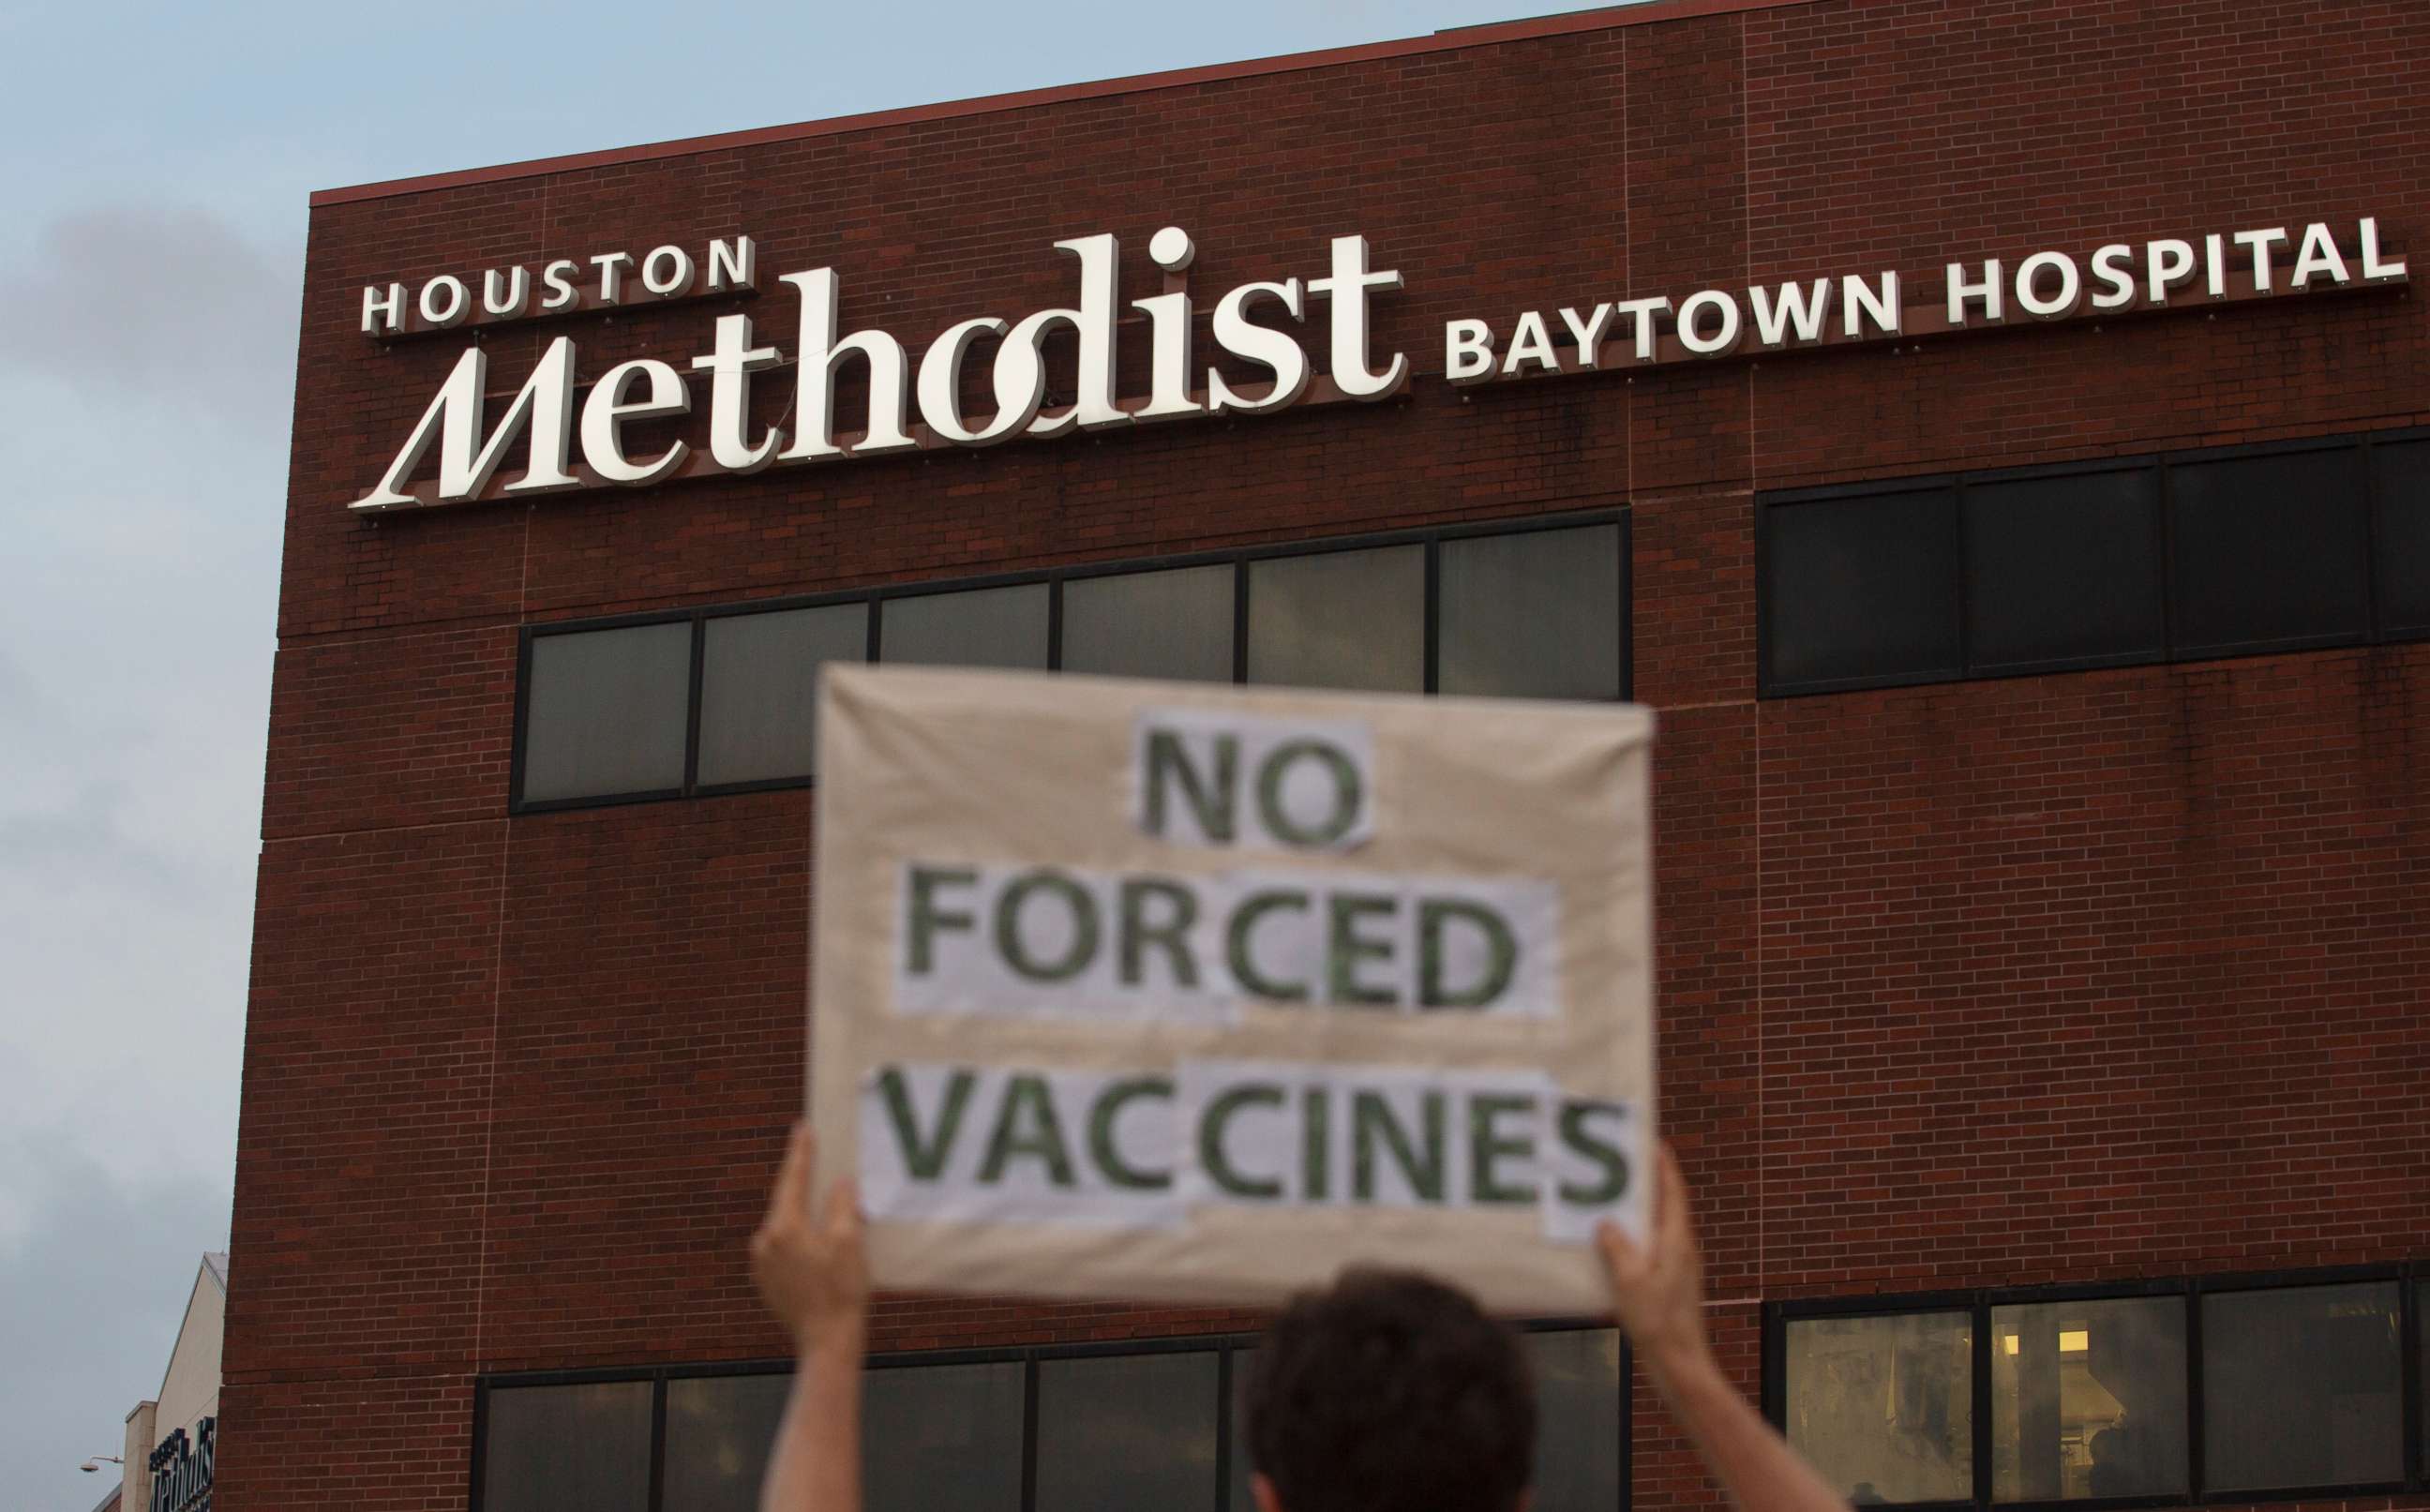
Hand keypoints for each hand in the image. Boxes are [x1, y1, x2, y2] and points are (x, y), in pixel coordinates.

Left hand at [751, 1122, 869, 1355]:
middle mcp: (765, 1242)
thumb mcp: (849, 1241)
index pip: (793, 1179)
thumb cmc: (841, 1291)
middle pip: (786, 1202)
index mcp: (784, 1227)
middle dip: (803, 1184)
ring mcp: (761, 1264)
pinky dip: (798, 1240)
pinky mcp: (765, 1282)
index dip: (801, 1152)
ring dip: (802, 1216)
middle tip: (815, 1161)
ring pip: (784, 1227)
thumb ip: (842, 1206)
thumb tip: (839, 1184)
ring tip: (823, 1209)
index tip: (803, 1128)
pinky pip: (782, 1249)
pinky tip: (816, 1246)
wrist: (826, 1341)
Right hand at [1594, 1141, 1711, 1380]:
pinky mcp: (1672, 1285)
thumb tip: (1606, 1223)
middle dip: (1649, 1186)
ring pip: (1659, 1229)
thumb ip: (1617, 1248)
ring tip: (1613, 1201)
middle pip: (1667, 1208)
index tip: (1654, 1143)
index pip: (1673, 1194)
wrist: (1680, 1364)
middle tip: (1625, 1166)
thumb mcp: (1630, 1282)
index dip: (1665, 1168)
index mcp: (1677, 1242)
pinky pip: (1653, 1249)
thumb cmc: (1657, 1323)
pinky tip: (1614, 1246)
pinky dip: (1637, 1238)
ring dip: (1641, 1213)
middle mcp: (1683, 1250)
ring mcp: (1679, 1269)